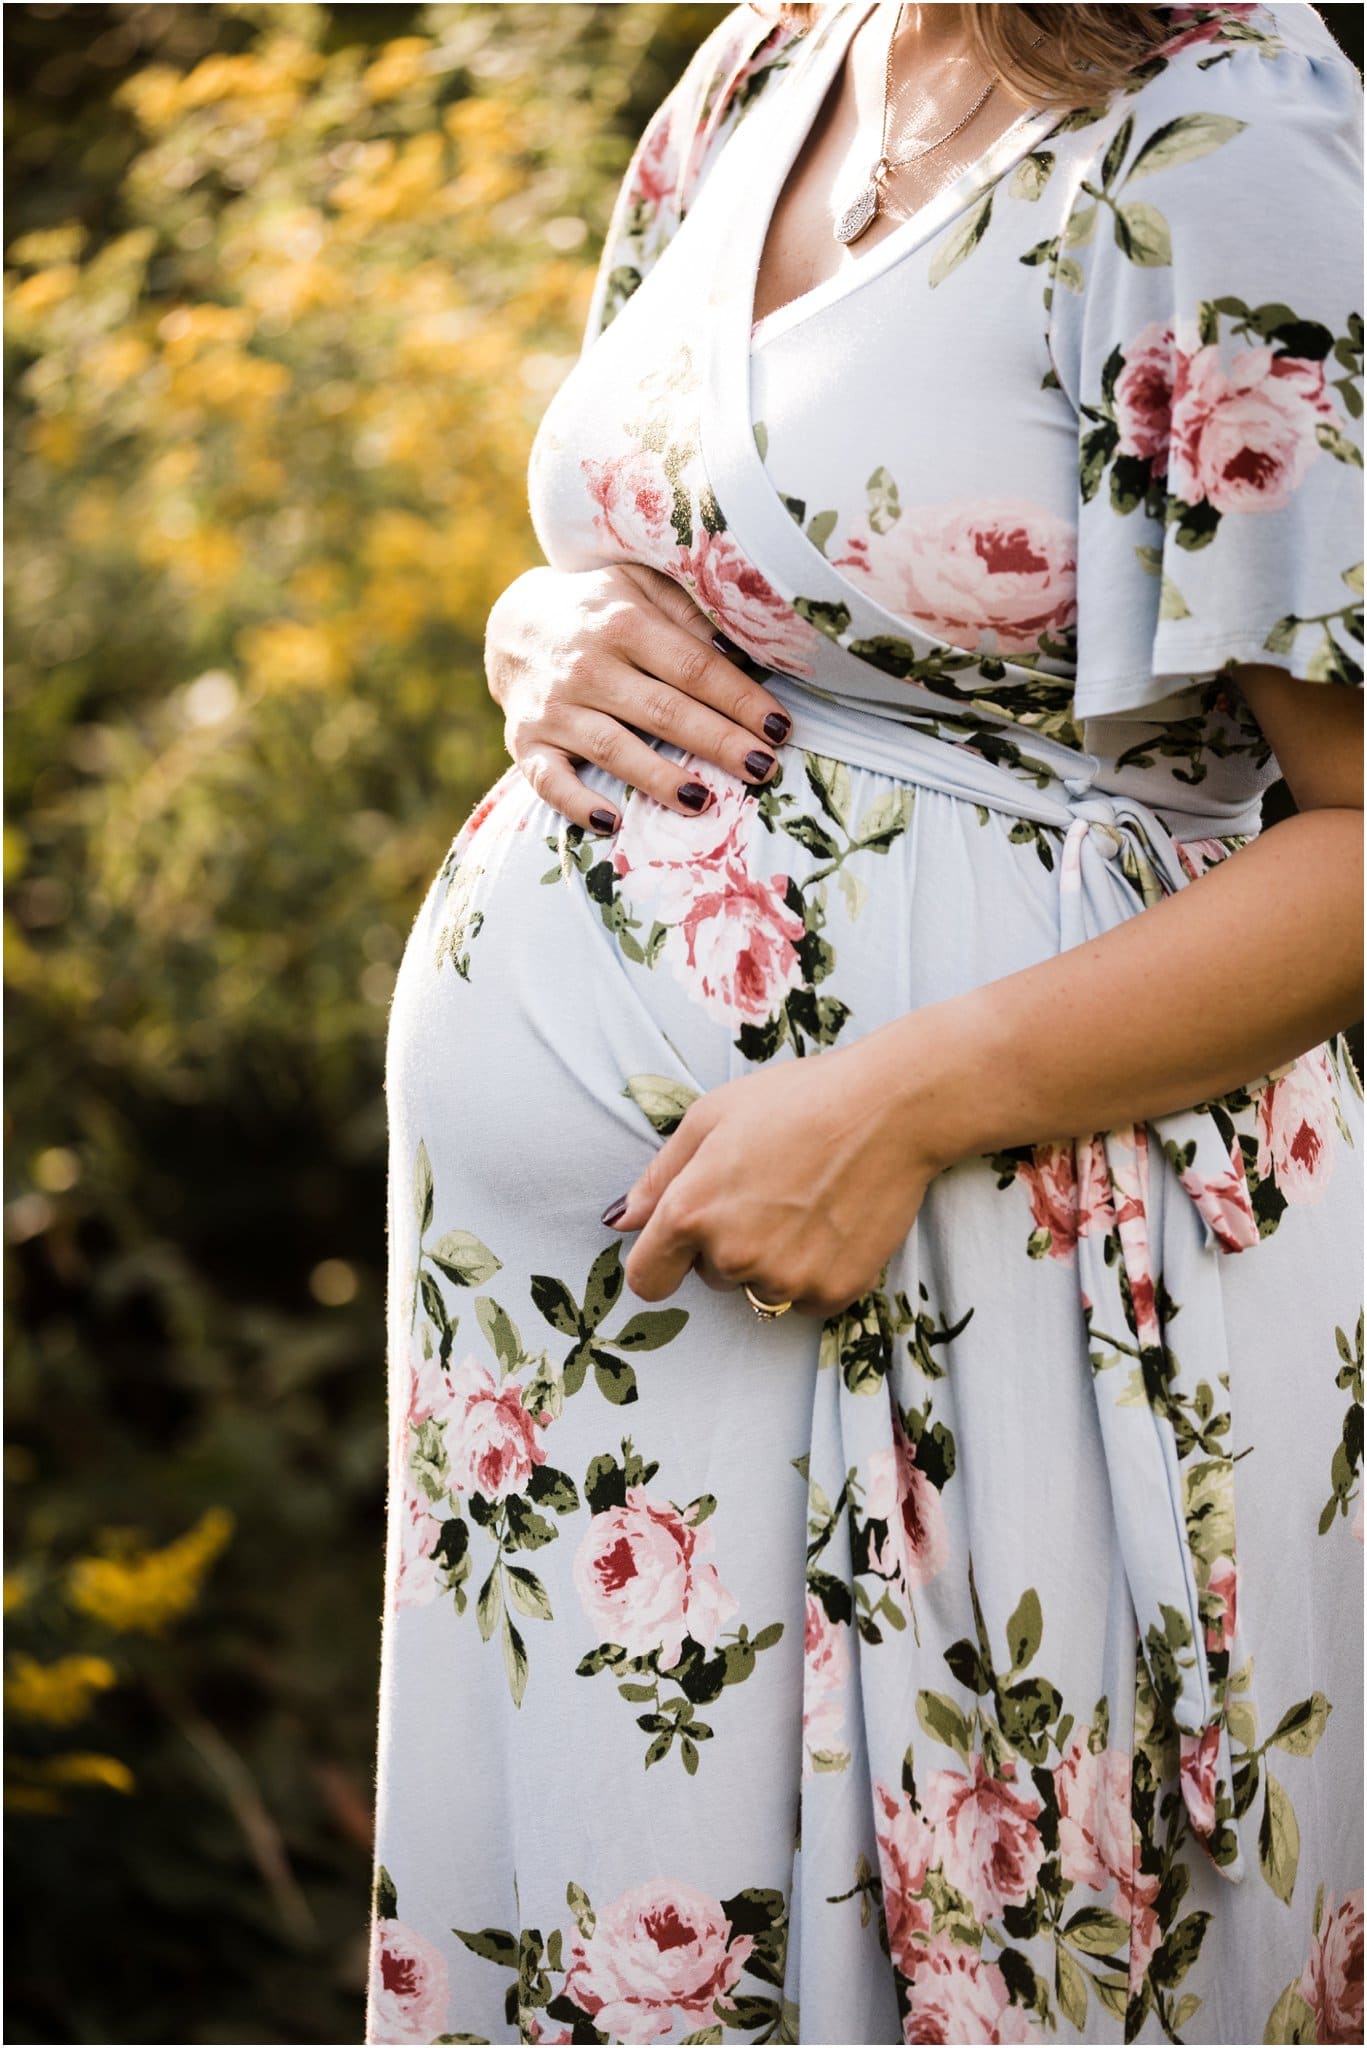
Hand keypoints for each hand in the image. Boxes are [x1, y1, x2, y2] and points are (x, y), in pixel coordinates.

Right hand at [483, 562, 795, 834]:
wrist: (514, 625)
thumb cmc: (601, 611)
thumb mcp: (641, 586)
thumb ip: (689, 611)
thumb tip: (744, 648)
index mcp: (625, 623)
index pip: (694, 668)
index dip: (740, 699)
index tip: (780, 728)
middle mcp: (588, 667)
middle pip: (664, 711)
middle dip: (719, 742)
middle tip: (763, 769)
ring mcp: (555, 709)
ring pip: (614, 749)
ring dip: (660, 779)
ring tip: (704, 802)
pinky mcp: (526, 743)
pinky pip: (549, 781)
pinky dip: (578, 804)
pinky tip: (614, 823)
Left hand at [600, 1036, 941, 1315]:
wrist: (889, 1108)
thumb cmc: (797, 1099)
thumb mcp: (710, 1117)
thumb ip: (658, 1177)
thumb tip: (620, 1221)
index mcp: (690, 1211)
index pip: (647, 1280)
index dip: (661, 1261)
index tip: (682, 1245)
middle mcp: (732, 1255)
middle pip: (709, 1277)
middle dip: (726, 1244)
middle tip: (768, 1191)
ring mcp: (785, 1279)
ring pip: (758, 1289)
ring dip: (772, 1261)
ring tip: (805, 1203)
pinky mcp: (834, 1292)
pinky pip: (806, 1300)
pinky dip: (815, 1272)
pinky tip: (833, 1223)